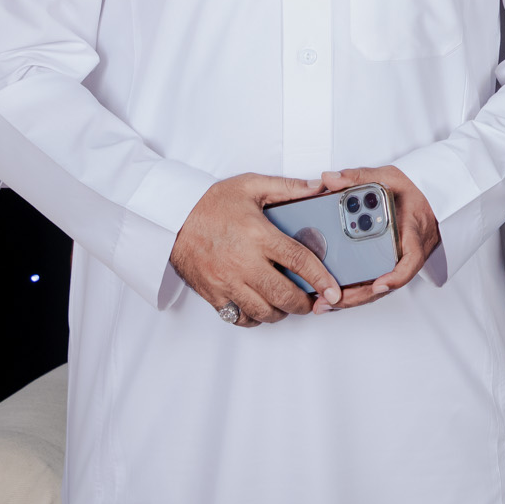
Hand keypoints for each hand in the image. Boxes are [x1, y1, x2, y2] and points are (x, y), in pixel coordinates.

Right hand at [171, 174, 341, 325]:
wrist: (170, 218)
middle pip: (283, 294)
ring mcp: (226, 281)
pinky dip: (254, 318)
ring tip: (289, 303)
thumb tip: (318, 186)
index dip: (320, 278)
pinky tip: (262, 307)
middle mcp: (243, 262)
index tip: (333, 291)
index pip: (298, 260)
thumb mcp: (251, 185)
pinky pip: (238, 317)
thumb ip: (288, 187)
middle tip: (314, 300)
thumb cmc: (210, 203)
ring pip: (262, 311)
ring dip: (281, 312)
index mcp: (257, 235)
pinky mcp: (212, 294)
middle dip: (304, 303)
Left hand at [312, 166, 440, 310]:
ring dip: (351, 299)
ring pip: (377, 288)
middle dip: (359, 295)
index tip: (379, 284)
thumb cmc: (411, 191)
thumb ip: (359, 177)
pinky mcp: (387, 266)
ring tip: (321, 303)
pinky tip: (329, 296)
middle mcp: (407, 253)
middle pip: (386, 283)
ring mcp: (397, 262)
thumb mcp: (388, 177)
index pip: (411, 258)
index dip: (397, 276)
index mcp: (413, 232)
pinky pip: (371, 283)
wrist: (428, 200)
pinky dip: (352, 292)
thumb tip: (329, 179)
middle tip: (332, 299)